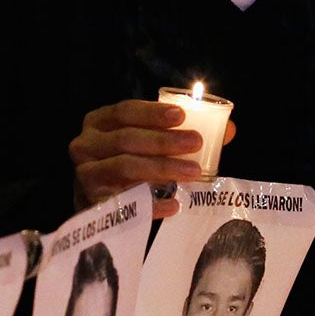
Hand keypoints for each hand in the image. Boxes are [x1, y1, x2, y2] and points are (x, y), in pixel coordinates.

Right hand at [68, 99, 233, 217]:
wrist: (98, 204)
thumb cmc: (128, 164)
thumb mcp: (146, 142)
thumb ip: (182, 133)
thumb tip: (229, 130)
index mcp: (98, 122)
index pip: (124, 111)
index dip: (152, 112)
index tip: (181, 116)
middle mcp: (85, 145)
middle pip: (127, 139)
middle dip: (164, 141)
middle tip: (195, 143)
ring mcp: (86, 176)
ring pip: (126, 167)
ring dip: (162, 168)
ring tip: (193, 172)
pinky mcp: (92, 204)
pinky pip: (125, 203)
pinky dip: (152, 204)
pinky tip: (175, 204)